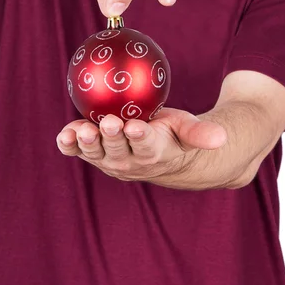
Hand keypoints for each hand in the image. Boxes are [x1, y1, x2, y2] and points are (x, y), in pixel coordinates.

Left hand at [56, 108, 226, 182]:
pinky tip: (64, 135)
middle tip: (108, 123)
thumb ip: (201, 133)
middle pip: (118, 150)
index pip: (147, 146)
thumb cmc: (174, 136)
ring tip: (83, 130)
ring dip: (88, 142)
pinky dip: (69, 145)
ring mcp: (109, 160)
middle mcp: (129, 161)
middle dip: (111, 137)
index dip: (140, 137)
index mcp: (154, 153)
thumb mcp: (188, 129)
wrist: (157, 156)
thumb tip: (220, 138)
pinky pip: (78, 151)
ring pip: (96, 153)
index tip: (136, 127)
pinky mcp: (94, 155)